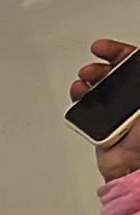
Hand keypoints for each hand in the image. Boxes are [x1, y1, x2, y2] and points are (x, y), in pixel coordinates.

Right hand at [75, 39, 139, 181]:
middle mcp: (133, 101)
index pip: (133, 64)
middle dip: (101, 65)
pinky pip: (87, 108)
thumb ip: (137, 83)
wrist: (132, 167)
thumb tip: (136, 60)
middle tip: (93, 67)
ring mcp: (118, 112)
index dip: (119, 52)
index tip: (103, 47)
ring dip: (89, 81)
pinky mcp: (101, 125)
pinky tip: (79, 94)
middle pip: (114, 73)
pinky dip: (80, 99)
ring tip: (83, 82)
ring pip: (99, 88)